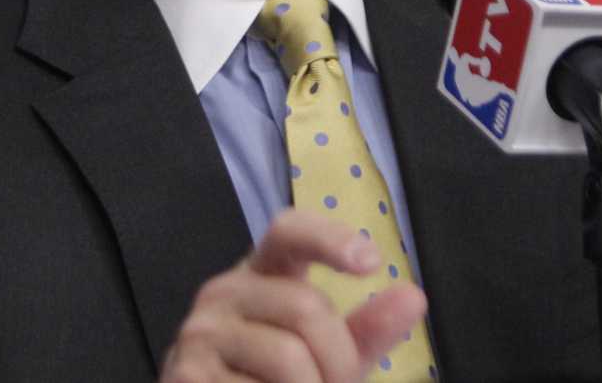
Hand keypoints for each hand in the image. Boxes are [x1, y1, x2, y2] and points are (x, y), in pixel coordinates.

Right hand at [159, 209, 428, 382]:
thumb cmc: (274, 380)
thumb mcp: (327, 355)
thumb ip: (366, 330)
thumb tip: (414, 296)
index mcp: (260, 274)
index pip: (288, 232)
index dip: (328, 238)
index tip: (370, 261)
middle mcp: (222, 292)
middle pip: (308, 308)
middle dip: (339, 361)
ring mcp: (199, 334)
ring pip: (289, 358)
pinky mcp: (187, 375)